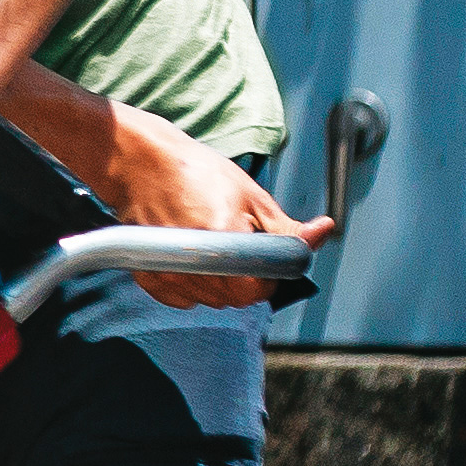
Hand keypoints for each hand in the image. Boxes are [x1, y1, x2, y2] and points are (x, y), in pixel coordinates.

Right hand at [94, 108, 329, 309]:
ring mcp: (166, 270)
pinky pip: (184, 299)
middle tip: (238, 248)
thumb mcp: (252, 196)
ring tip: (213, 248)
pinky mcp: (148, 276)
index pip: (255, 290)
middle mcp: (191, 260)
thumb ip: (288, 228)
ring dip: (219, 284)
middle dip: (244, 280)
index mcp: (222, 237)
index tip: (263, 258)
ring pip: (210, 301)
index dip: (267, 277)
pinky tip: (192, 258)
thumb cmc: (197, 173)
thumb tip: (323, 232)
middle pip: (234, 299)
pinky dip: (193, 285)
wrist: (142, 165)